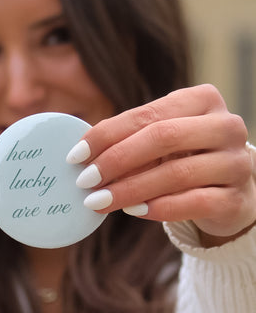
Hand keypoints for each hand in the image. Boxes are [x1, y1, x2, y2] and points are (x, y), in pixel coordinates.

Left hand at [67, 84, 255, 244]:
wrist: (231, 194)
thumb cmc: (186, 159)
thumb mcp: (161, 142)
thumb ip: (130, 140)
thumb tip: (81, 154)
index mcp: (203, 100)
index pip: (148, 114)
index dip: (108, 134)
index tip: (76, 156)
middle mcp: (227, 126)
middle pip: (164, 137)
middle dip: (117, 160)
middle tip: (85, 181)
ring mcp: (236, 163)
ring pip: (177, 173)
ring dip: (131, 189)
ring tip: (99, 201)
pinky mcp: (236, 199)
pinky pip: (194, 202)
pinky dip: (159, 208)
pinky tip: (133, 212)